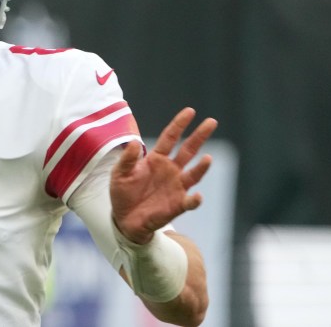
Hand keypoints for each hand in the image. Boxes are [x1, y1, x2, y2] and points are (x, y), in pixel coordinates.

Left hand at [110, 107, 217, 243]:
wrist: (124, 219)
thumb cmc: (122, 193)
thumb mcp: (119, 174)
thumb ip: (127, 159)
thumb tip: (134, 143)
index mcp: (156, 159)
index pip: (170, 137)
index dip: (179, 124)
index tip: (190, 111)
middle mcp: (170, 170)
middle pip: (188, 150)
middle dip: (199, 136)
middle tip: (211, 122)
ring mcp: (176, 186)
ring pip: (194, 174)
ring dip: (202, 167)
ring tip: (207, 159)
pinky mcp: (177, 205)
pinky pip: (189, 202)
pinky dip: (195, 200)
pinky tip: (197, 196)